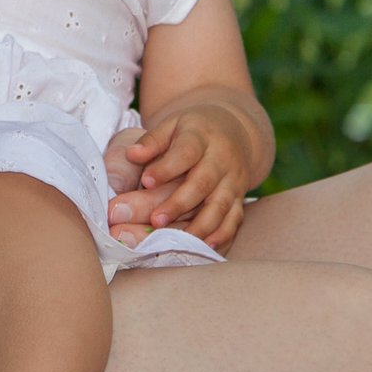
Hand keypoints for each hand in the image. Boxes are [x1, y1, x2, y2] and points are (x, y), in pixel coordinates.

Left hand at [106, 105, 261, 251]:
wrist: (234, 132)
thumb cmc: (192, 131)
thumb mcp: (172, 125)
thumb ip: (152, 140)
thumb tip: (132, 154)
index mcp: (202, 137)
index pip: (186, 152)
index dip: (167, 168)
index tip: (145, 181)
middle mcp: (222, 160)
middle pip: (203, 183)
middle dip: (179, 203)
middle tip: (155, 220)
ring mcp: (233, 181)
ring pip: (219, 206)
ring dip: (199, 226)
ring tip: (177, 241)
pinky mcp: (239, 199)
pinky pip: (234, 220)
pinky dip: (222, 235)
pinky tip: (205, 247)